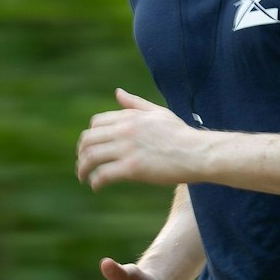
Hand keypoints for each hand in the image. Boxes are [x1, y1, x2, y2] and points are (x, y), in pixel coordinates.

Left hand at [76, 88, 209, 190]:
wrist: (198, 153)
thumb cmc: (182, 134)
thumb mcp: (158, 113)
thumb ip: (135, 104)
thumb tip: (118, 92)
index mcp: (129, 117)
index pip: (96, 123)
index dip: (90, 137)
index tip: (91, 148)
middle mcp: (124, 131)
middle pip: (88, 140)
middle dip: (81, 154)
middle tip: (82, 165)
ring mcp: (127, 149)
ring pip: (91, 157)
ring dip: (82, 169)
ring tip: (84, 178)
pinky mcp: (132, 168)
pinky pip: (103, 174)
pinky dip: (95, 181)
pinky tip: (96, 187)